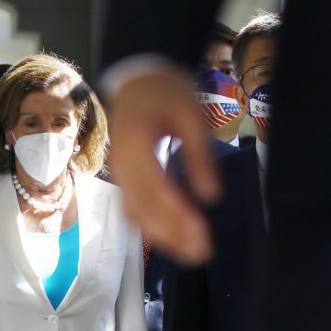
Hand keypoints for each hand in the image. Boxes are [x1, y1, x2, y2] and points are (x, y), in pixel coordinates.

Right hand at [106, 66, 220, 265]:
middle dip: (172, 235)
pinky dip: (152, 228)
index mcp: (136, 144)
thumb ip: (200, 156)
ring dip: (162, 237)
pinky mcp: (123, 178)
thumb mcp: (191, 116)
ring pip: (136, 215)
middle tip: (202, 252)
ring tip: (191, 253)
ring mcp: (119, 173)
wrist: (138, 77)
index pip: (156, 189)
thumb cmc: (167, 92)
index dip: (178, 215)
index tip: (203, 233)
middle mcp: (122, 164)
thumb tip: (211, 197)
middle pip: (143, 210)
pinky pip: (133, 210)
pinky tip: (174, 238)